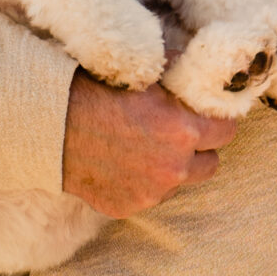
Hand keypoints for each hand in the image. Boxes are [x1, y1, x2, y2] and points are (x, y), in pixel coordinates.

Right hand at [61, 71, 238, 217]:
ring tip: (147, 147)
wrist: (49, 123)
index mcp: (184, 130)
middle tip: (178, 132)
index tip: (204, 116)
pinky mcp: (128, 207)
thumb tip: (201, 68)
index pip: (227, 132)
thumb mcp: (144, 70)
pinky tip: (123, 163)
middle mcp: (173, 167)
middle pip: (211, 164)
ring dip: (174, 168)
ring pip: (181, 182)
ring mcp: (150, 193)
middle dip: (199, 148)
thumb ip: (179, 72)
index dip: (216, 121)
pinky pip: (151, 196)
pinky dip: (144, 182)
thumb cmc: (95, 88)